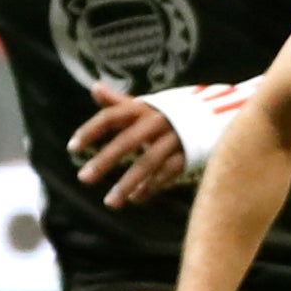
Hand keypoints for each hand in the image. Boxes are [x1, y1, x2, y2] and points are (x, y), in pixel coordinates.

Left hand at [69, 80, 186, 206]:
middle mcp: (159, 120)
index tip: (73, 148)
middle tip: (83, 178)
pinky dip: (151, 187)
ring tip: (110, 203)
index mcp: (144, 108)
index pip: (112, 116)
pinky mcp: (190, 154)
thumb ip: (119, 102)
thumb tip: (94, 87)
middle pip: (128, 141)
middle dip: (105, 160)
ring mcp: (176, 138)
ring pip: (149, 162)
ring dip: (128, 183)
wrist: (217, 114)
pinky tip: (135, 198)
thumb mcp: (147, 106)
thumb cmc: (172, 113)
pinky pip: (167, 174)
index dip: (91, 130)